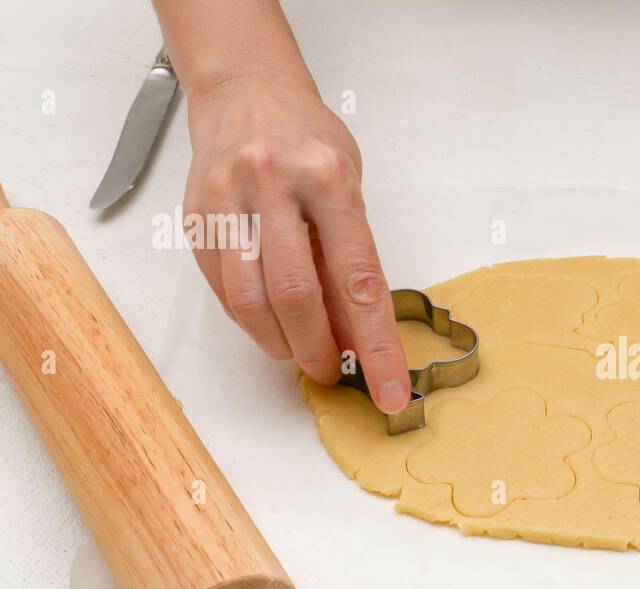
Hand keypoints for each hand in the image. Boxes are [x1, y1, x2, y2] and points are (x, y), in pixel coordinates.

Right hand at [183, 78, 409, 412]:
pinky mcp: (196, 217)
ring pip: (250, 301)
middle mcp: (274, 185)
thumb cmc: (308, 141)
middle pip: (295, 297)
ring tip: (300, 352)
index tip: (390, 392)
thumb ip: (351, 259)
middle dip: (318, 350)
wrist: (245, 91)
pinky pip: (222, 289)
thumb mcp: (349, 188)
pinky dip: (250, 319)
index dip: (376, 346)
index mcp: (328, 178)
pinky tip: (269, 322)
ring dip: (280, 343)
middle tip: (332, 371)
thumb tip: (355, 335)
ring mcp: (227, 200)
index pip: (359, 281)